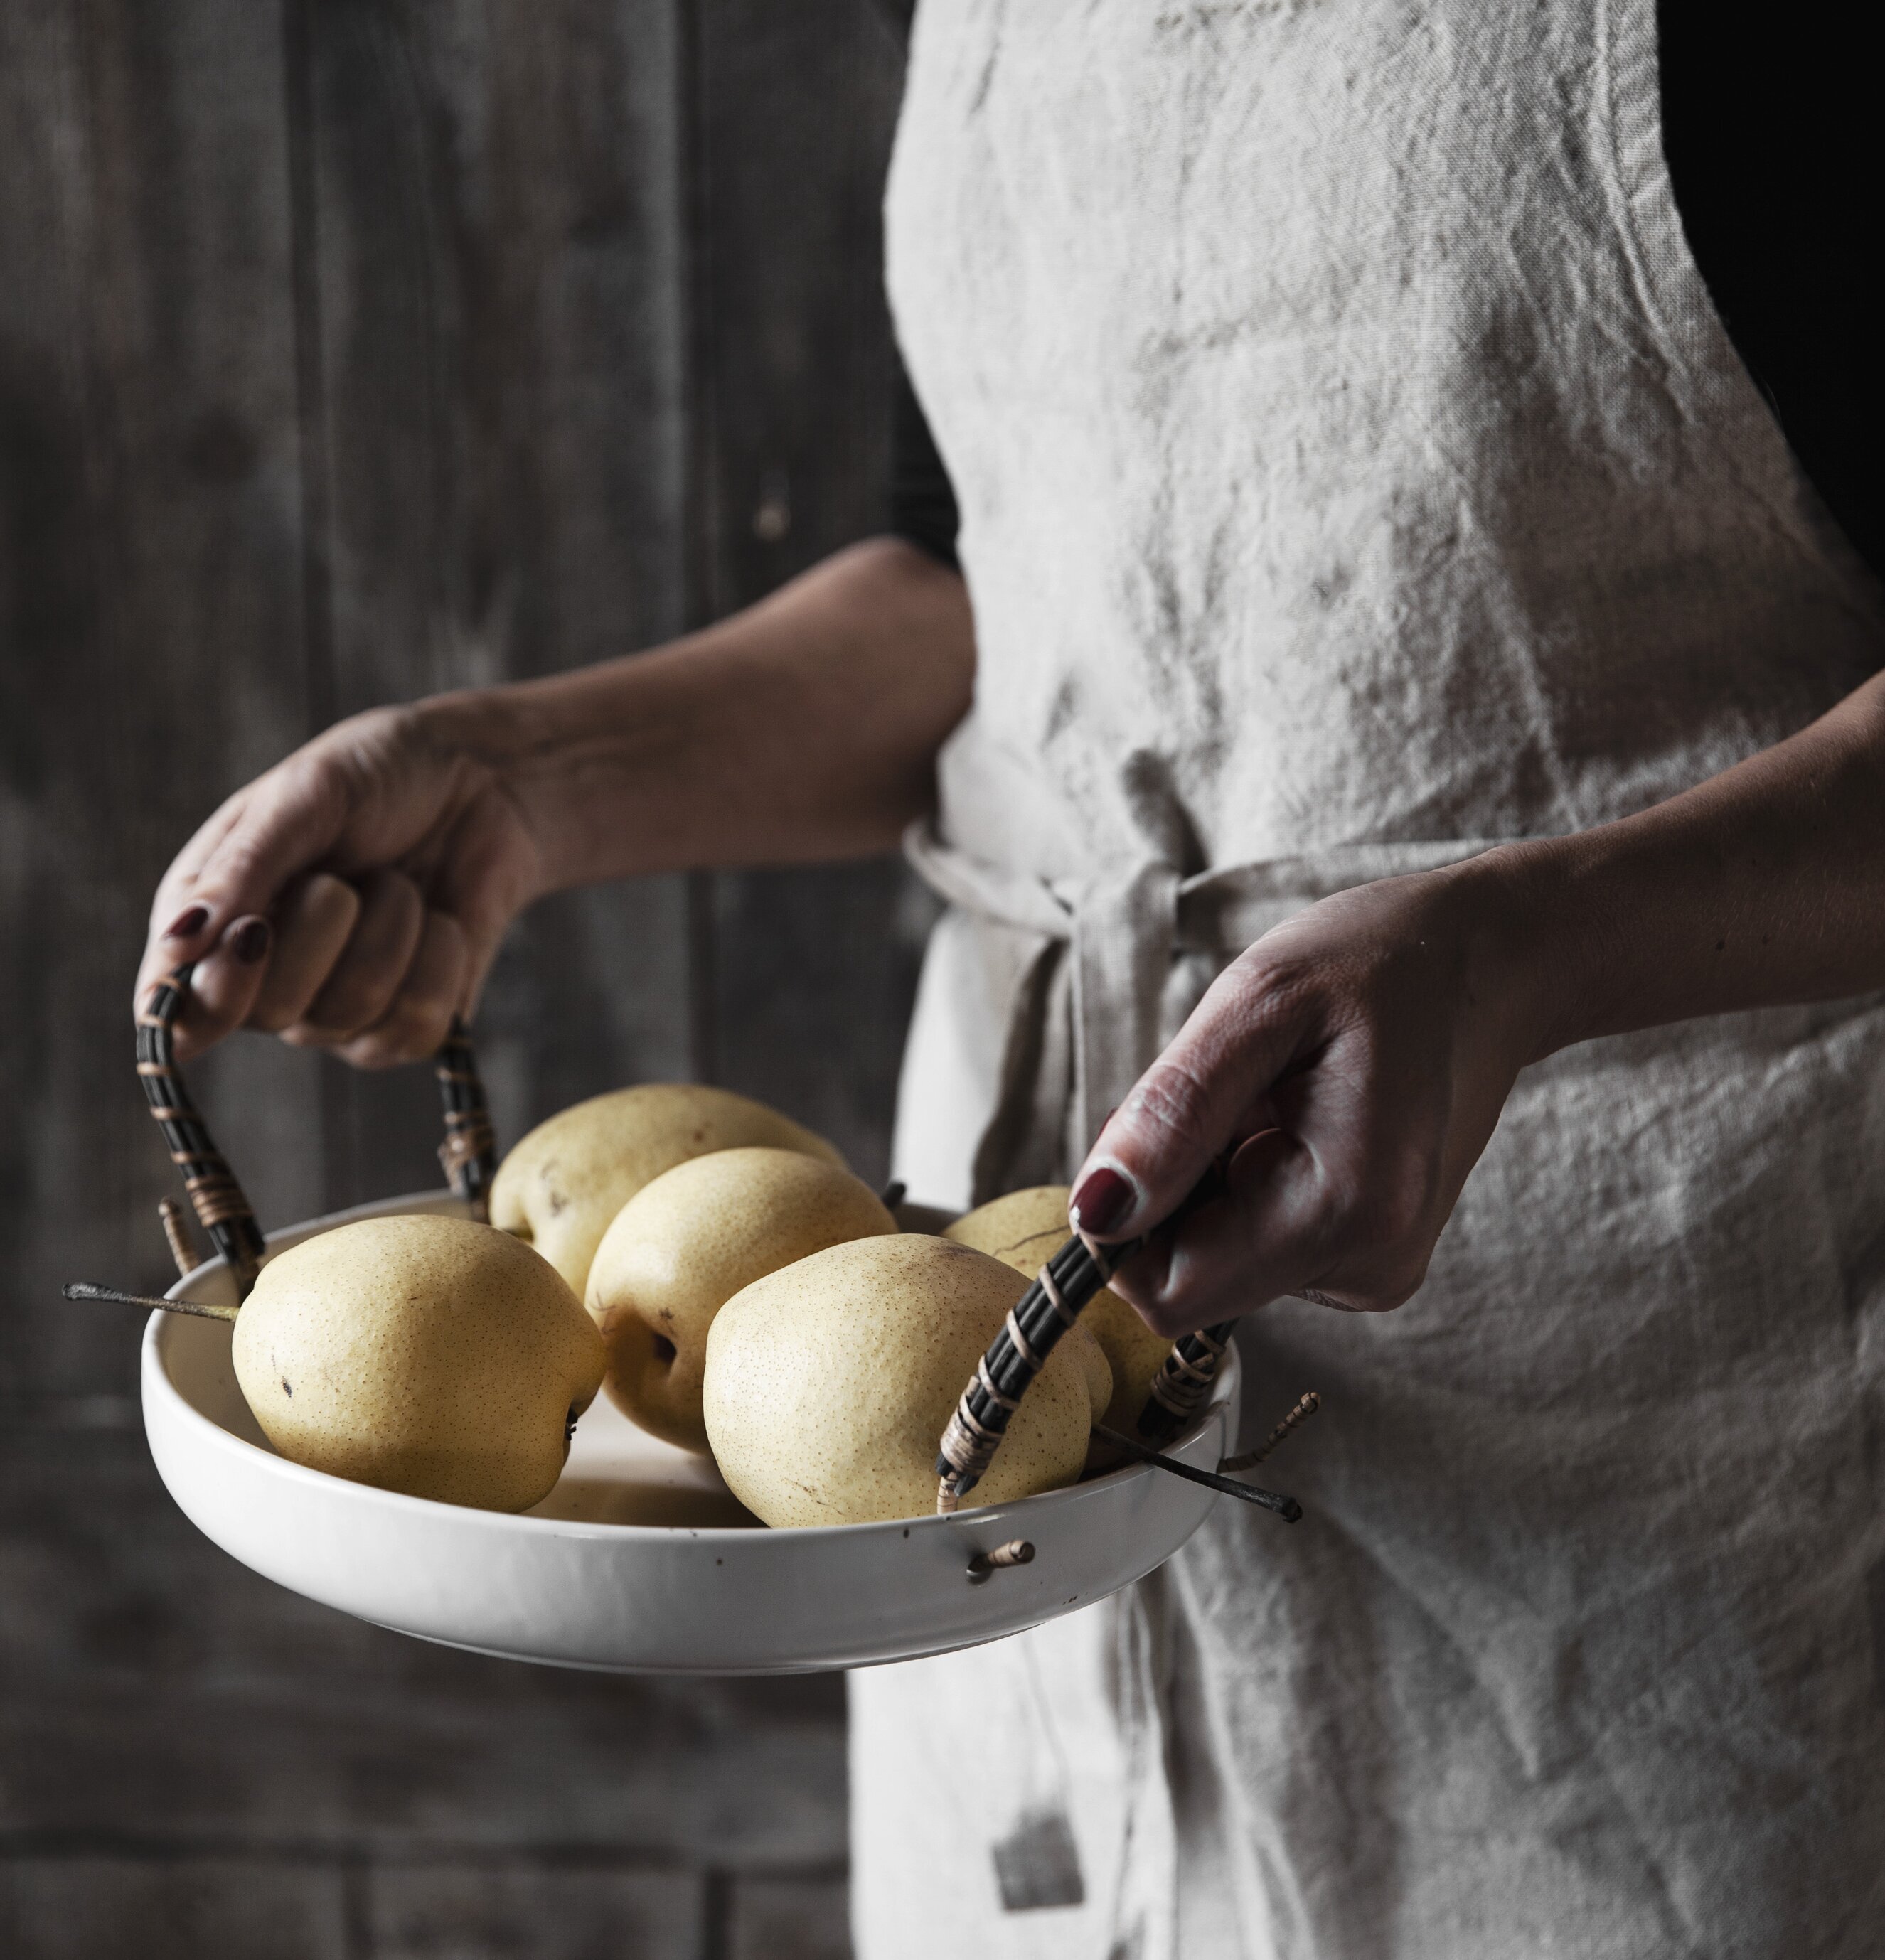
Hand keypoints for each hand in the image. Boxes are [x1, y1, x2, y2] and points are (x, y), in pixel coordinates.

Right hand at [135, 703, 545, 1064]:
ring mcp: (340, 1010)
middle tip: (340, 879)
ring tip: (399, 882)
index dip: (209, 996)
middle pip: (268, 1014)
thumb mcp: (305, 797)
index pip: (175, 1011)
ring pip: (352, 1015)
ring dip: (390, 931)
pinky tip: (442, 918)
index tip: (256, 933)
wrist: (485, 779)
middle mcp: (268, 980)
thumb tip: (177, 944)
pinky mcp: (411, 1023)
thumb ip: (242, 869)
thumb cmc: (379, 776)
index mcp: (214, 920)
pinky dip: (439, 962)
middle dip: (319, 935)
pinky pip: (416, 1029)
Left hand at [1068, 857, 1546, 1335]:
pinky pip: (1257, 1244)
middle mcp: (1368, 1265)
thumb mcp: (1259, 1001)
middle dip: (1171, 1192)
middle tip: (1225, 1092)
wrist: (1488, 963)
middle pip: (1189, 1281)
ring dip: (1210, 1180)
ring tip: (1274, 1095)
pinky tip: (1295, 1117)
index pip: (1168, 1293)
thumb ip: (1174, 1114)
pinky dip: (1246, 1181)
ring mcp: (1373, 1268)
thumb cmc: (1378, 960)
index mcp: (1347, 1213)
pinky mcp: (1366, 1256)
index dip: (1124, 1222)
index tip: (1151, 1124)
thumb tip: (1096, 1212)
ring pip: (1217, 1260)